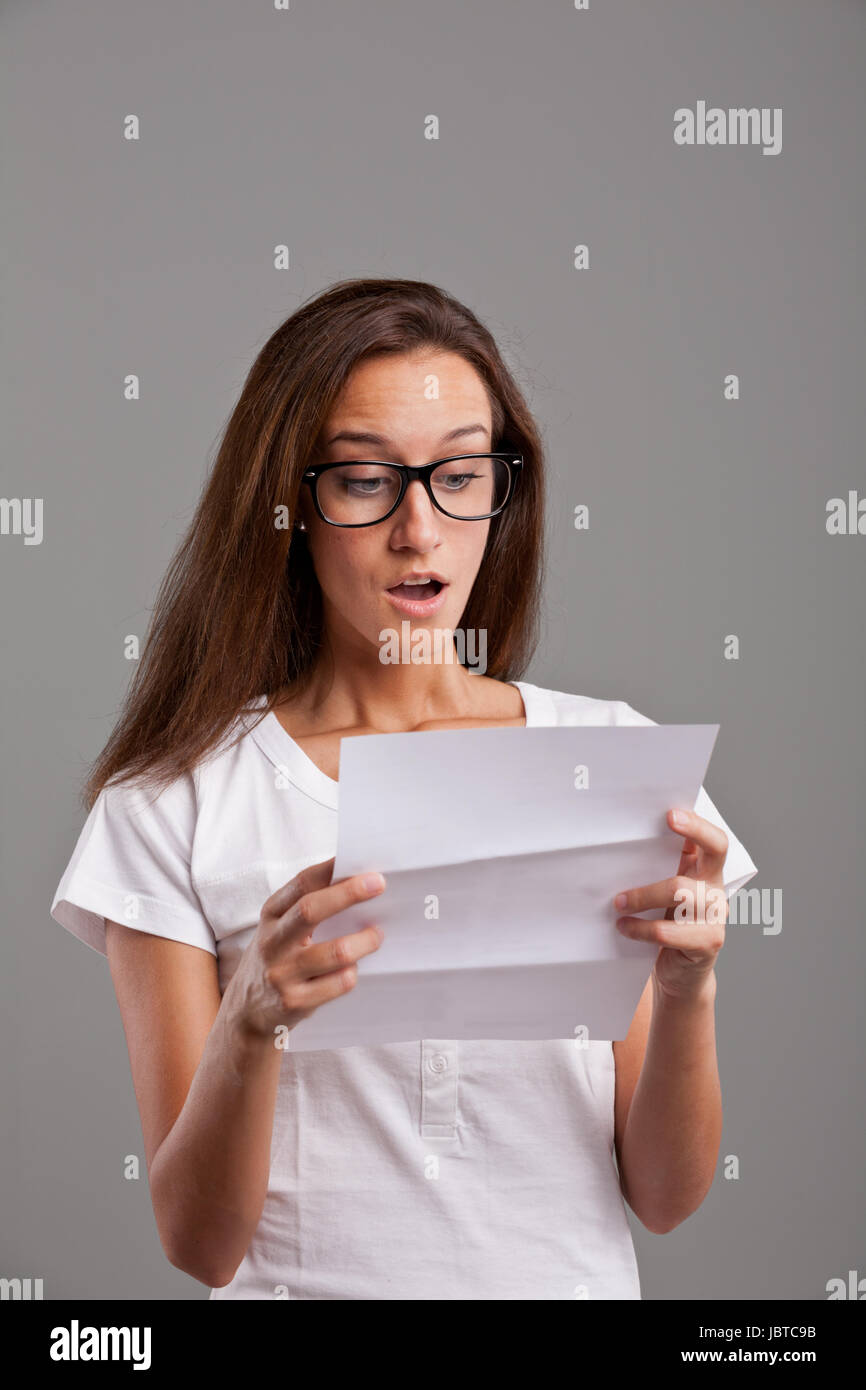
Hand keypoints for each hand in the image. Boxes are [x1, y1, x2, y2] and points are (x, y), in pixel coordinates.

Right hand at [228, 857, 385, 1039]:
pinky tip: (352, 969)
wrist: (247, 1012)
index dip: (329, 870)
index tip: (356, 861)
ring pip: (336, 952)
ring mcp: (282, 974)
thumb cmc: (276, 957)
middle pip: (310, 911)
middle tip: (378, 883)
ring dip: (365, 940)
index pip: (300, 884)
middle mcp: (272, 942)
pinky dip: (352, 973)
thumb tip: (354, 880)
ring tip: (377, 934)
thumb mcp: (279, 927)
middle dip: (348, 893)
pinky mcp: (295, 1002)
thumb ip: (307, 905)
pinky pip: (339, 983)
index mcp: (270, 916)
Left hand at [613, 807, 728, 1001]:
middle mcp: (717, 890)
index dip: (697, 826)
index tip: (670, 815)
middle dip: (670, 851)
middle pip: (706, 860)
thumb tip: (627, 837)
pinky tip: (624, 928)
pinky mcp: (708, 943)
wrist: (679, 972)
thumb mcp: (666, 892)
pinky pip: (668, 931)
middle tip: (627, 874)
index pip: (715, 842)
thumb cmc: (668, 923)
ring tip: (617, 904)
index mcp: (708, 871)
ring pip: (680, 892)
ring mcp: (716, 917)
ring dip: (641, 897)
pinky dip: (640, 928)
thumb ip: (660, 866)